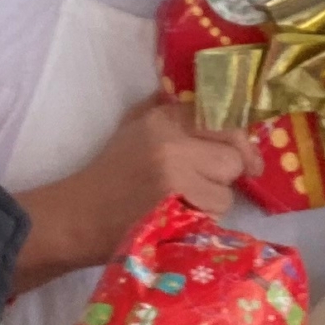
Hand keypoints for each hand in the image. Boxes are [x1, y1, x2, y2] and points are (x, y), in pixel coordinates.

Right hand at [24, 97, 263, 282]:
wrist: (78, 217)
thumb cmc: (109, 174)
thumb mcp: (132, 128)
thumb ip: (166, 111)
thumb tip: (207, 100)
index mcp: (162, 119)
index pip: (221, 120)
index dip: (236, 141)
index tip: (246, 159)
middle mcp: (172, 143)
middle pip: (233, 158)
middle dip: (225, 176)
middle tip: (205, 185)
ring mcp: (176, 178)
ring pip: (226, 193)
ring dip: (212, 204)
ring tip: (184, 206)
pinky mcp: (177, 211)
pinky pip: (212, 218)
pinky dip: (202, 223)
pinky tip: (178, 221)